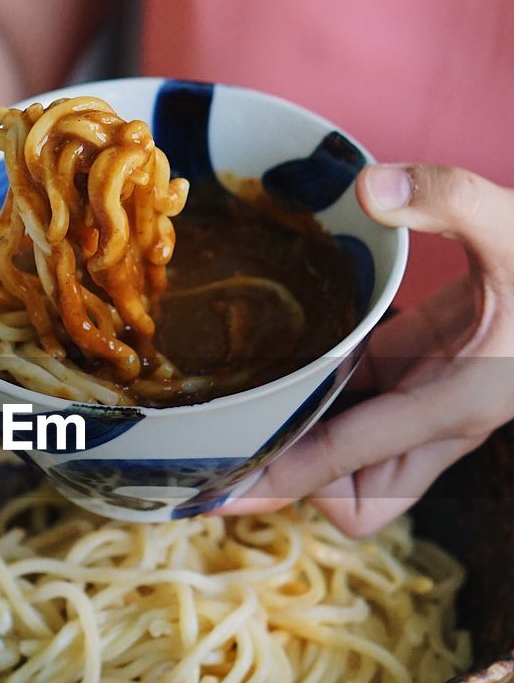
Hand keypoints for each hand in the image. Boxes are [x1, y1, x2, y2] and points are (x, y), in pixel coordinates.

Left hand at [227, 164, 513, 535]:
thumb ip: (452, 200)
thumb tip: (371, 186)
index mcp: (460, 403)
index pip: (354, 458)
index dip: (284, 476)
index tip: (222, 490)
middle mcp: (442, 420)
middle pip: (360, 497)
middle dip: (302, 481)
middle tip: (237, 441)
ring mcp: (435, 404)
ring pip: (359, 459)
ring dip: (307, 439)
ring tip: (240, 406)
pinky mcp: (429, 375)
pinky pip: (364, 406)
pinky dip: (327, 393)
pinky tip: (289, 356)